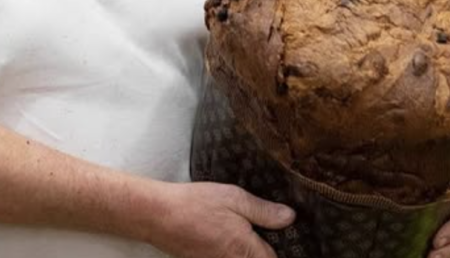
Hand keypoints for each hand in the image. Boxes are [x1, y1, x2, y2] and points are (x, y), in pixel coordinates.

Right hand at [149, 181, 294, 257]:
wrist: (160, 215)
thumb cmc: (196, 203)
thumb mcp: (233, 197)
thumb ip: (263, 211)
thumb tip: (290, 218)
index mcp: (245, 250)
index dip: (283, 245)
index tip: (285, 233)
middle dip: (264, 249)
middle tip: (266, 228)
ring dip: (249, 249)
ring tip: (242, 228)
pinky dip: (232, 250)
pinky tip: (226, 233)